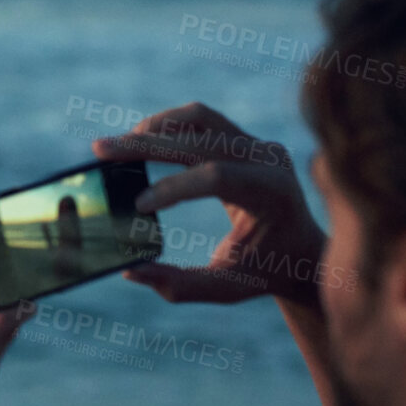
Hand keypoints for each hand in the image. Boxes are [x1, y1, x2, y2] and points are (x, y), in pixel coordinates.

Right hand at [91, 102, 323, 304]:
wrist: (304, 251)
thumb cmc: (267, 272)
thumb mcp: (228, 288)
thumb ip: (182, 285)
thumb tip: (132, 271)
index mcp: (272, 193)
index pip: (216, 176)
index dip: (172, 187)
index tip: (136, 206)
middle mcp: (269, 159)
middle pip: (200, 137)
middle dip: (146, 143)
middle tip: (101, 149)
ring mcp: (259, 144)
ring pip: (200, 117)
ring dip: (156, 126)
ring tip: (119, 145)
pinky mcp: (246, 139)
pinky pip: (203, 122)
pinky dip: (169, 128)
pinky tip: (141, 144)